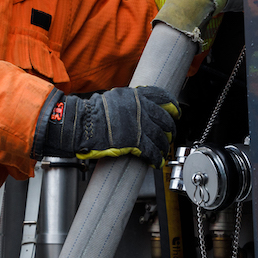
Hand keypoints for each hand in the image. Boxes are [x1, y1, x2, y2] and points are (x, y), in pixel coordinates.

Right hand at [33, 86, 179, 165]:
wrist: (81, 124)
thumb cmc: (91, 112)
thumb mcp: (113, 98)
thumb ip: (129, 101)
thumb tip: (138, 107)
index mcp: (135, 96)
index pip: (162, 97)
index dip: (172, 105)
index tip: (176, 111)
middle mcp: (140, 109)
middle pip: (165, 120)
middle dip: (170, 129)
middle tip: (170, 135)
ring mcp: (139, 125)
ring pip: (160, 137)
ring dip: (163, 146)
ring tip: (162, 151)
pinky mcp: (135, 142)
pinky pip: (152, 151)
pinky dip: (156, 158)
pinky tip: (156, 162)